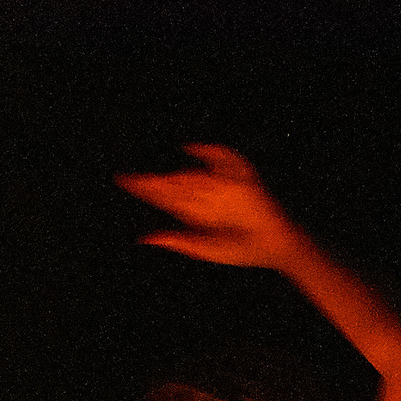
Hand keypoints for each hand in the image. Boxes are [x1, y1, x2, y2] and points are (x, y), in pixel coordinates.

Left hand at [116, 144, 306, 270]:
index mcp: (195, 213)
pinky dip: (211, 153)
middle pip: (175, 185)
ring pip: (194, 176)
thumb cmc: (242, 251)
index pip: (165, 197)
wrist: (277, 248)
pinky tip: (190, 149)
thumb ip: (178, 241)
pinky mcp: (244, 182)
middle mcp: (206, 197)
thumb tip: (145, 238)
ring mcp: (224, 188)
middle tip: (128, 179)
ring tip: (152, 181)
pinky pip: (228, 160)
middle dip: (153, 182)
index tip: (123, 180)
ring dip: (173, 178)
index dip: (145, 188)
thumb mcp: (205, 249)